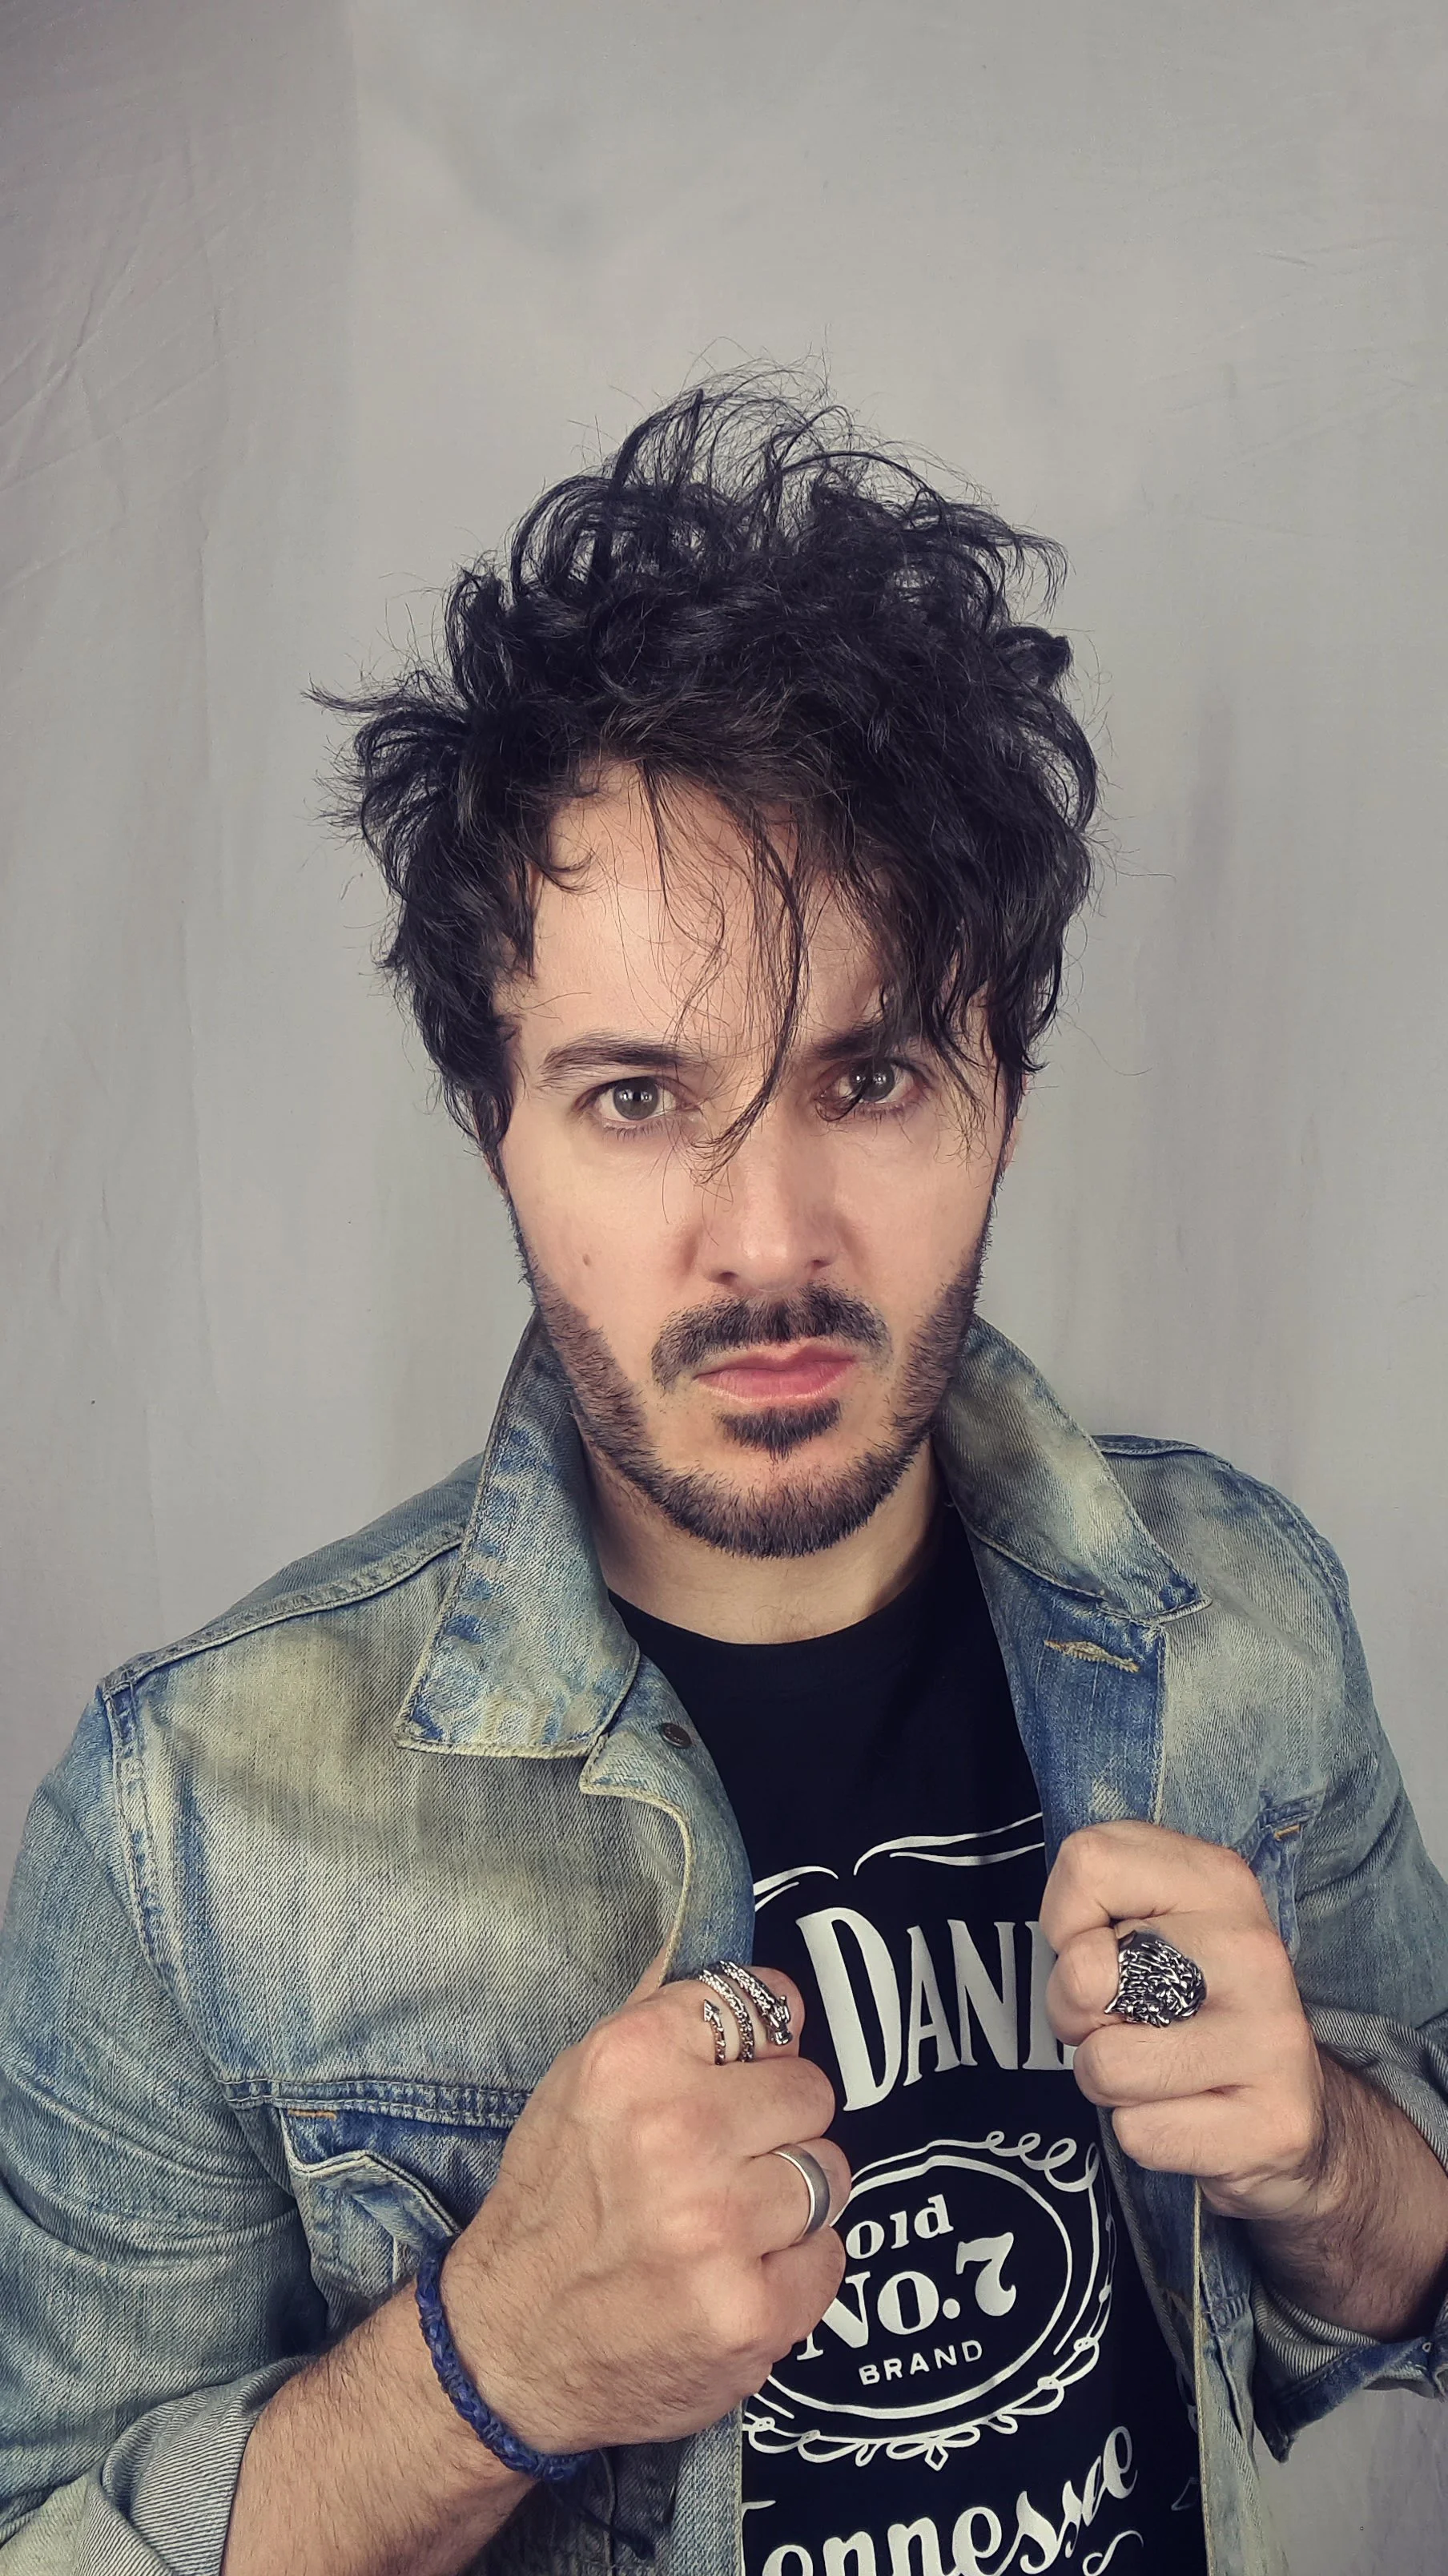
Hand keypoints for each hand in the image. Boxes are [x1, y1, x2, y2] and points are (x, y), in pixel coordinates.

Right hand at [436, 1966, 848, 2454]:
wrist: (506, 2352)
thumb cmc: (550, 2208)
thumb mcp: (576, 2085)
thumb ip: (659, 2020)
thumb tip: (732, 1959)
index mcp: (632, 2061)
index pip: (763, 2006)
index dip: (759, 2046)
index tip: (742, 2074)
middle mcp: (677, 2134)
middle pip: (810, 2091)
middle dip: (777, 2125)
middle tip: (726, 2163)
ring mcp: (719, 2228)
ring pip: (829, 2174)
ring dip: (791, 2200)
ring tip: (730, 2222)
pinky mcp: (751, 2311)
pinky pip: (830, 2256)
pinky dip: (794, 2269)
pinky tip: (735, 2277)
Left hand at [1042, 1820, 1332, 2225]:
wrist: (1294, 2107)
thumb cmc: (1191, 2004)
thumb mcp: (1145, 1924)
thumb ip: (1093, 1911)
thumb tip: (1076, 1966)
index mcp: (1219, 1880)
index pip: (1088, 1863)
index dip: (1067, 1920)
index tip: (1105, 1947)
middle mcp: (1253, 1949)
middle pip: (1084, 1972)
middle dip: (1075, 2011)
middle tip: (1124, 2021)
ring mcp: (1272, 2038)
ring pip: (1105, 2066)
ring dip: (1108, 2081)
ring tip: (1155, 2068)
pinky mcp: (1276, 2124)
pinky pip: (1139, 2133)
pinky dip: (1144, 2132)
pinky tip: (1189, 2112)